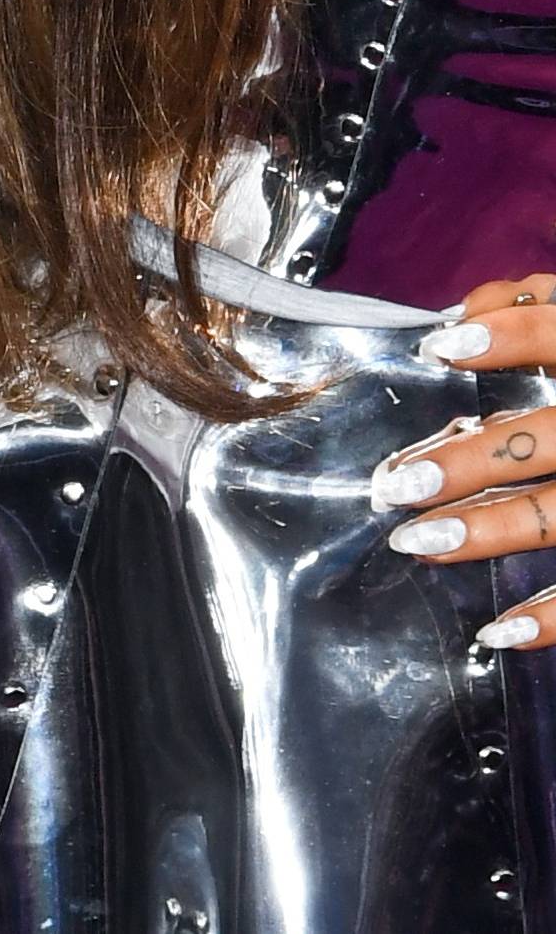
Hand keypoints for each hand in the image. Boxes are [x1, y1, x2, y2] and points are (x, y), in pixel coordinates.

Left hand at [370, 271, 555, 647]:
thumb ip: (534, 306)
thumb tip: (461, 315)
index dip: (505, 338)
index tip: (437, 349)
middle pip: (543, 440)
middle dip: (468, 462)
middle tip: (396, 483)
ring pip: (555, 516)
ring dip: (486, 532)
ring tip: (418, 542)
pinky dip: (549, 619)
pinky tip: (495, 630)